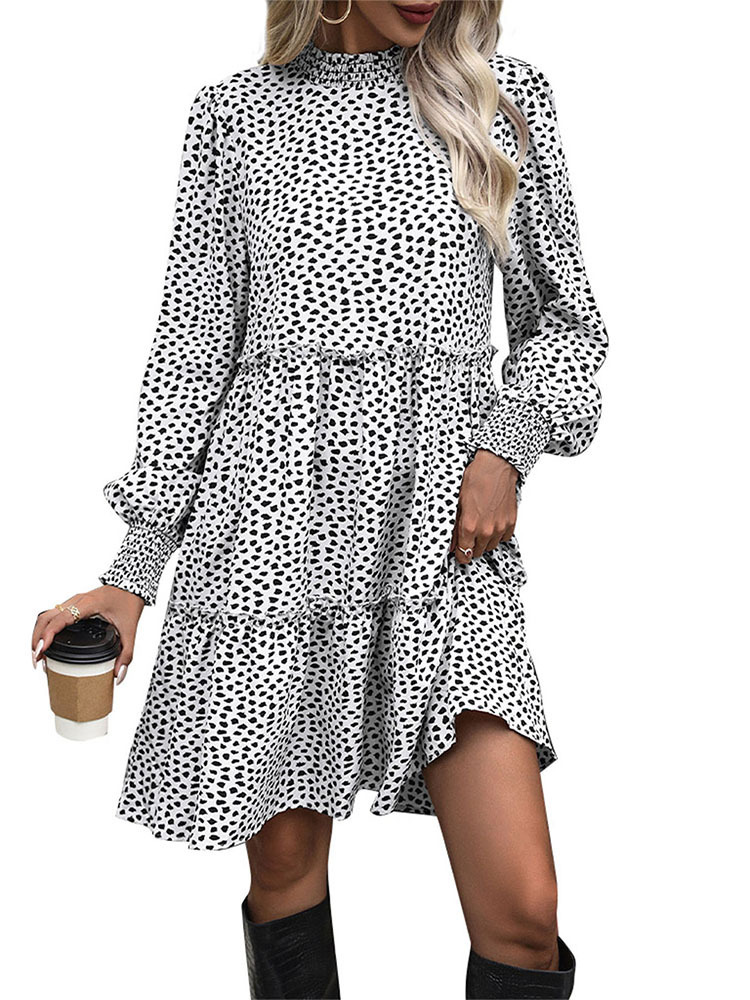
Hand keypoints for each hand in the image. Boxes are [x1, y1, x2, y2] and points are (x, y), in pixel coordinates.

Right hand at [31, 585, 144, 683]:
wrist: (131, 586)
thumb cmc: (129, 601)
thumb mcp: (130, 629)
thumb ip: (126, 653)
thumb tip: (118, 675)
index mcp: (87, 604)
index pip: (59, 619)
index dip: (47, 636)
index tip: (41, 652)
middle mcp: (76, 601)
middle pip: (45, 618)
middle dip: (37, 639)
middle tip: (37, 659)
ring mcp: (73, 602)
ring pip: (46, 616)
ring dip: (39, 634)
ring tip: (39, 654)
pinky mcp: (73, 605)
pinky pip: (53, 615)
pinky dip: (46, 629)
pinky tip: (48, 643)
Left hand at [450, 450, 518, 564]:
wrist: (496, 466)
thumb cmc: (476, 478)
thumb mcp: (457, 502)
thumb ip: (454, 526)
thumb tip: (451, 543)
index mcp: (469, 526)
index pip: (463, 554)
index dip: (459, 554)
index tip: (459, 551)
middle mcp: (486, 530)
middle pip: (477, 552)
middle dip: (471, 546)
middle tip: (468, 534)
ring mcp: (500, 527)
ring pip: (490, 547)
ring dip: (484, 541)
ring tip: (480, 526)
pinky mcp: (511, 522)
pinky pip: (504, 538)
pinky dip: (497, 534)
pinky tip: (492, 522)